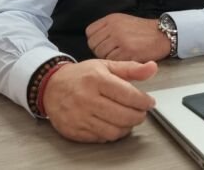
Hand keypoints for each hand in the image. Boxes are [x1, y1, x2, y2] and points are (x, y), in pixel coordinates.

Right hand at [43, 59, 157, 142]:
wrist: (50, 86)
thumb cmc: (80, 76)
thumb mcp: (105, 66)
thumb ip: (131, 68)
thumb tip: (152, 68)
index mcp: (96, 79)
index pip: (129, 95)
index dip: (144, 101)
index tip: (149, 102)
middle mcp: (87, 99)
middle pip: (124, 116)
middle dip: (138, 116)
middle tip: (140, 112)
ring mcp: (79, 117)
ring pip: (114, 131)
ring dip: (127, 127)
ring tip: (128, 118)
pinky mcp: (74, 130)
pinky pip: (101, 138)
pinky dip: (112, 133)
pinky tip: (113, 124)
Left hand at [86, 13, 171, 61]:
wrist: (162, 34)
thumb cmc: (143, 30)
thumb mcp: (123, 21)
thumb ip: (107, 28)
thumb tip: (94, 40)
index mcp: (111, 19)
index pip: (90, 32)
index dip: (95, 41)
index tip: (103, 44)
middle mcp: (113, 28)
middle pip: (94, 45)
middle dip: (101, 51)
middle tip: (112, 52)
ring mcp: (120, 40)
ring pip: (102, 54)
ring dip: (108, 58)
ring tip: (120, 55)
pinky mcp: (127, 52)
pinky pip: (112, 61)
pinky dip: (117, 62)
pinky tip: (125, 59)